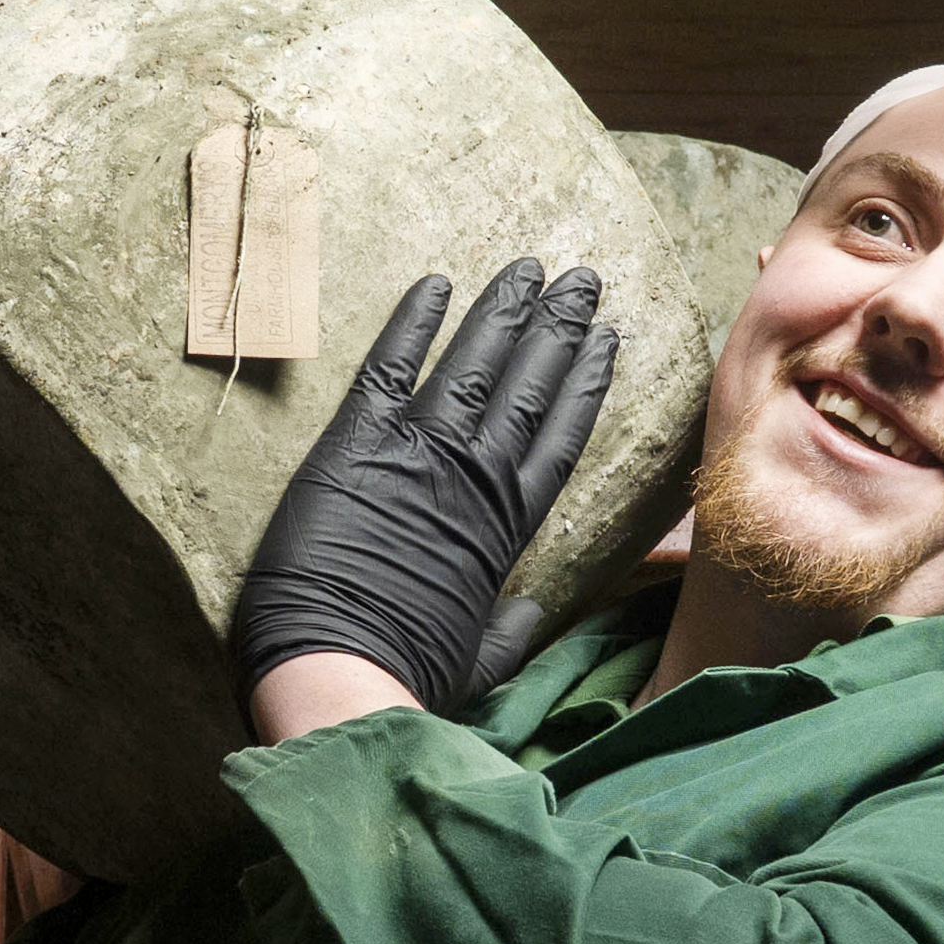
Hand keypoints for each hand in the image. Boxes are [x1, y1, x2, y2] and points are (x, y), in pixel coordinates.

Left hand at [231, 259, 613, 724]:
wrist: (337, 669)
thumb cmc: (407, 676)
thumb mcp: (477, 661)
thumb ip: (509, 630)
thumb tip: (530, 614)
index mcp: (505, 529)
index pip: (559, 438)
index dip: (585, 385)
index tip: (606, 341)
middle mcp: (473, 478)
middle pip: (529, 387)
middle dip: (558, 328)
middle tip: (583, 278)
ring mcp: (418, 455)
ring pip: (474, 365)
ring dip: (503, 311)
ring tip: (533, 266)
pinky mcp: (355, 445)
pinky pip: (389, 369)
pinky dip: (412, 325)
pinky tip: (437, 283)